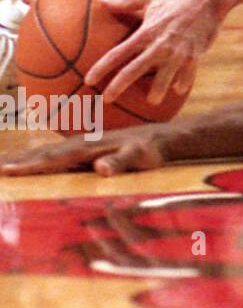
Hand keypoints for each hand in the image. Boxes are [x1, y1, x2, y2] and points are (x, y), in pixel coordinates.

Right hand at [0, 124, 171, 175]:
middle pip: (43, 153)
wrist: (160, 138)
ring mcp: (82, 146)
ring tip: (1, 163)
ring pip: (47, 152)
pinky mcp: (86, 150)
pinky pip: (56, 155)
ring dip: (23, 157)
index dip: (30, 165)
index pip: (54, 158)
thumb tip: (100, 168)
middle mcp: (81, 144)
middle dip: (16, 160)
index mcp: (88, 148)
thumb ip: (120, 162)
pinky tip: (31, 162)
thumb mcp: (139, 158)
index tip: (6, 169)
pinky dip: (39, 158)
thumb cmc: (150, 150)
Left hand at [85, 0, 225, 104]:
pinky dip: (183, 83)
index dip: (101, 68)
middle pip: (133, 71)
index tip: (88, 80)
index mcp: (145, 32)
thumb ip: (124, 2)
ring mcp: (178, 52)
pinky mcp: (194, 56)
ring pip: (163, 79)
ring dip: (156, 92)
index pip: (117, 54)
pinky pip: (187, 75)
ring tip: (152, 101)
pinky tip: (178, 90)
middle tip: (107, 100)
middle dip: (118, 87)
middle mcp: (159, 45)